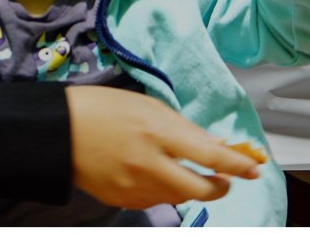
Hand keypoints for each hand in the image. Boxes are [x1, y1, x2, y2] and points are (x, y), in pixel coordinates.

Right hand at [66, 87, 260, 208]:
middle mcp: (149, 163)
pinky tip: (153, 175)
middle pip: (200, 190)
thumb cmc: (99, 108)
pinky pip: (154, 202)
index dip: (237, 165)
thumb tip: (212, 144)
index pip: (209, 155)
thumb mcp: (145, 106)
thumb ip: (181, 127)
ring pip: (179, 198)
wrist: (56, 130)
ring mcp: (134, 187)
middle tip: (224, 179)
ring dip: (190, 188)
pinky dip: (163, 191)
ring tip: (181, 170)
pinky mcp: (121, 200)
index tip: (253, 168)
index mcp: (156, 131)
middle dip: (220, 187)